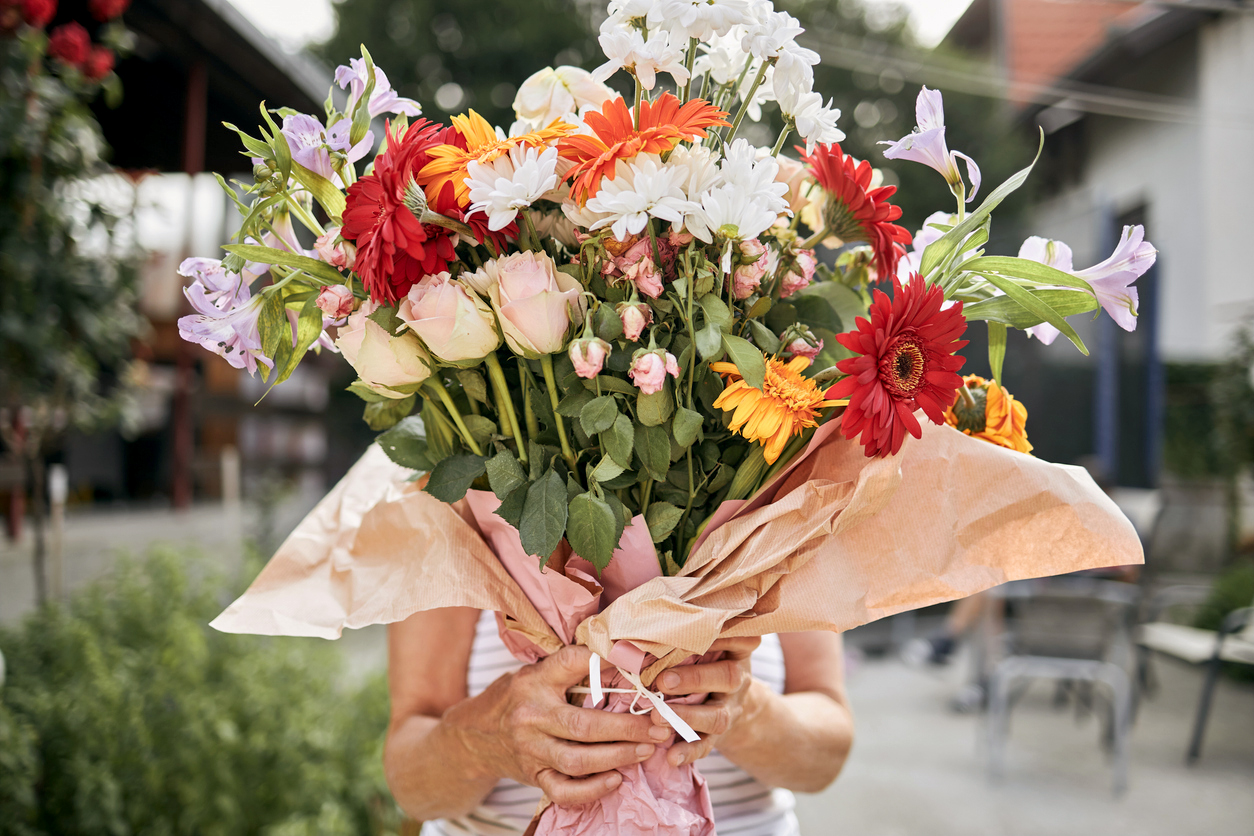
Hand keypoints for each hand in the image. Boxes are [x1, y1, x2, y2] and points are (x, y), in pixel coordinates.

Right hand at [448, 645, 668, 804]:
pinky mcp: (532, 776)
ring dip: (619, 757)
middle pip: (584, 725)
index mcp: (534, 681)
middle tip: (658, 727)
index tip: (638, 665)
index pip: (571, 663)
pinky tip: (617, 779)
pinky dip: (593, 789)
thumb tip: (622, 659)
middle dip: (627, 728)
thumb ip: (569, 668)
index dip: (605, 661)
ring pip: (578, 761)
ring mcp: (530, 750)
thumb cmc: (516, 697)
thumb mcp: (535, 672)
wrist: (473, 735)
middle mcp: (530, 715)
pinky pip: (564, 791)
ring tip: (646, 751)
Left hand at [651, 637, 764, 766]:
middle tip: (663, 681)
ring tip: (658, 718)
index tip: (697, 633)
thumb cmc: (706, 663)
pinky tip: (672, 756)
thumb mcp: (709, 646)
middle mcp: (739, 678)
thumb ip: (687, 638)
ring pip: (717, 716)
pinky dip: (689, 751)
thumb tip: (641, 623)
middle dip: (695, 679)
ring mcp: (731, 708)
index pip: (739, 639)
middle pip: (727, 677)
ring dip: (687, 717)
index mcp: (737, 651)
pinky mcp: (720, 735)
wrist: (733, 704)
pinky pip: (707, 745)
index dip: (722, 637)